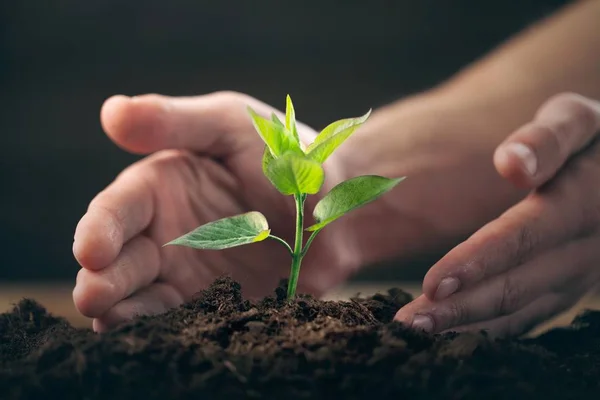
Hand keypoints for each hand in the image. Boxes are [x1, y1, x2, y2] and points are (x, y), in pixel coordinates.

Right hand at [72, 92, 355, 331]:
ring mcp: (188, 272)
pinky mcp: (214, 304)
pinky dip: (167, 329)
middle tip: (91, 298)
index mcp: (160, 187)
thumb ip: (176, 121)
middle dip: (103, 280)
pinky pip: (184, 319)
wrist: (337, 208)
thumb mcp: (231, 125)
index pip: (117, 209)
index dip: (100, 229)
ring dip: (124, 312)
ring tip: (109, 324)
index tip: (92, 250)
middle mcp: (165, 233)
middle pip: (121, 260)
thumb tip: (111, 111)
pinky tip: (155, 338)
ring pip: (144, 297)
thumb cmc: (285, 155)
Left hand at [395, 93, 599, 336]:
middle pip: (516, 287)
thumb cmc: (594, 141)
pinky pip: (527, 318)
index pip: (524, 238)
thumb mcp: (580, 121)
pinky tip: (449, 334)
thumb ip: (548, 138)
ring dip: (466, 326)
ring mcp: (577, 278)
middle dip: (460, 307)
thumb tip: (511, 163)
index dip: (478, 262)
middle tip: (407, 324)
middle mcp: (583, 251)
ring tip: (415, 333)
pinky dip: (488, 330)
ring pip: (519, 312)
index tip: (432, 284)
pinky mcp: (566, 289)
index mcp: (583, 204)